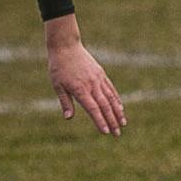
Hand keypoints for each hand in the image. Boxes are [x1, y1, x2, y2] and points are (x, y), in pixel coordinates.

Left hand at [45, 15, 125, 135]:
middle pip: (104, 106)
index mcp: (80, 89)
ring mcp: (98, 79)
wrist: (66, 46)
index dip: (100, 121)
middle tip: (117, 134)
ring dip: (118, 112)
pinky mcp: (101, 74)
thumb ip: (65, 102)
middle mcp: (92, 85)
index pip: (93, 109)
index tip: (106, 132)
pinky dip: (116, 99)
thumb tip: (68, 118)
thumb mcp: (57, 85)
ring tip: (123, 123)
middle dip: (112, 121)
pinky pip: (111, 89)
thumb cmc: (59, 67)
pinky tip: (120, 108)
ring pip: (111, 98)